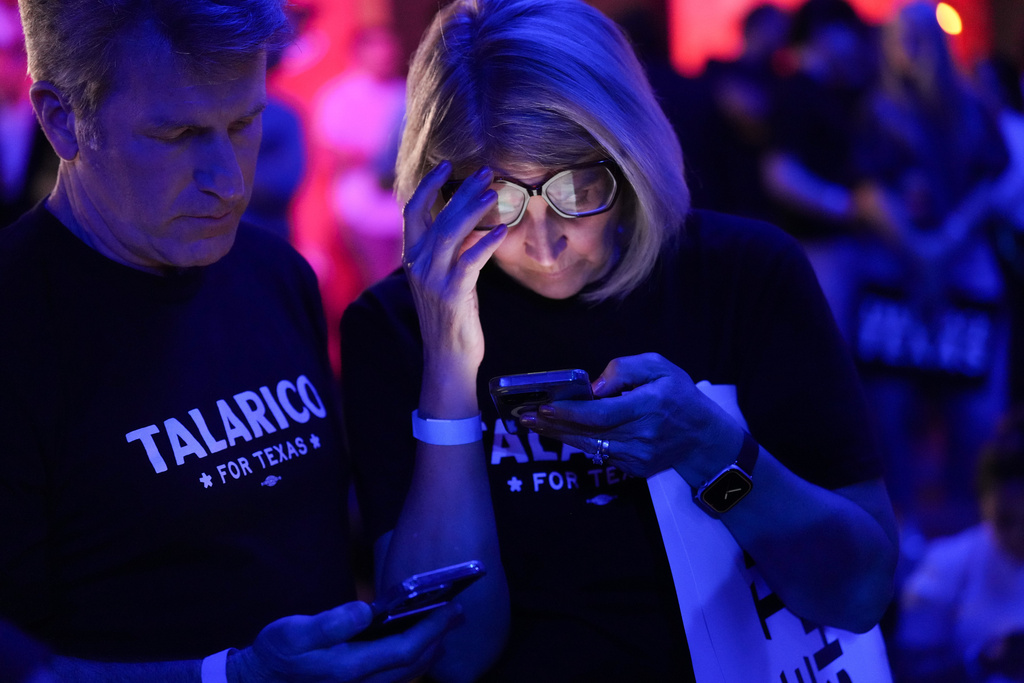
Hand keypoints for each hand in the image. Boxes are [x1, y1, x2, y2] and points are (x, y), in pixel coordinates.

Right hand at [231, 600, 461, 682]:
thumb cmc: (276, 655)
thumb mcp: (294, 632)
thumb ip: (331, 622)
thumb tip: (365, 610)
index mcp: (350, 667)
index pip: (405, 650)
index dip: (431, 630)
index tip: (449, 609)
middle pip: (414, 665)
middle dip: (438, 638)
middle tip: (457, 613)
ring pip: (408, 675)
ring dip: (429, 651)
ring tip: (442, 628)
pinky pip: (395, 679)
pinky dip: (412, 661)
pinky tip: (415, 646)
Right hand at [401, 162, 507, 393]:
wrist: (447, 358)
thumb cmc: (450, 318)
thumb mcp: (443, 279)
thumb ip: (450, 252)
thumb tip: (471, 225)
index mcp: (412, 258)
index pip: (412, 211)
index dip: (428, 185)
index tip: (447, 165)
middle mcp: (418, 265)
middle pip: (437, 216)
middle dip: (461, 190)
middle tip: (486, 172)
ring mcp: (433, 280)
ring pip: (450, 233)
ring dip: (473, 209)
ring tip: (495, 192)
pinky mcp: (453, 294)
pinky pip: (470, 261)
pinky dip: (486, 243)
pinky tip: (503, 230)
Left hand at [519, 353, 743, 480]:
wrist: (703, 437)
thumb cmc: (679, 395)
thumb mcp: (660, 367)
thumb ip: (626, 369)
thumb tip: (595, 386)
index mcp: (649, 406)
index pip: (602, 413)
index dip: (571, 411)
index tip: (546, 405)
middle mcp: (642, 435)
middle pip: (589, 432)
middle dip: (555, 424)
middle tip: (526, 416)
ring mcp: (637, 456)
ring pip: (590, 445)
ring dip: (560, 435)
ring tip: (534, 424)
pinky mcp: (634, 468)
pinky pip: (600, 453)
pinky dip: (579, 442)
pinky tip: (560, 432)